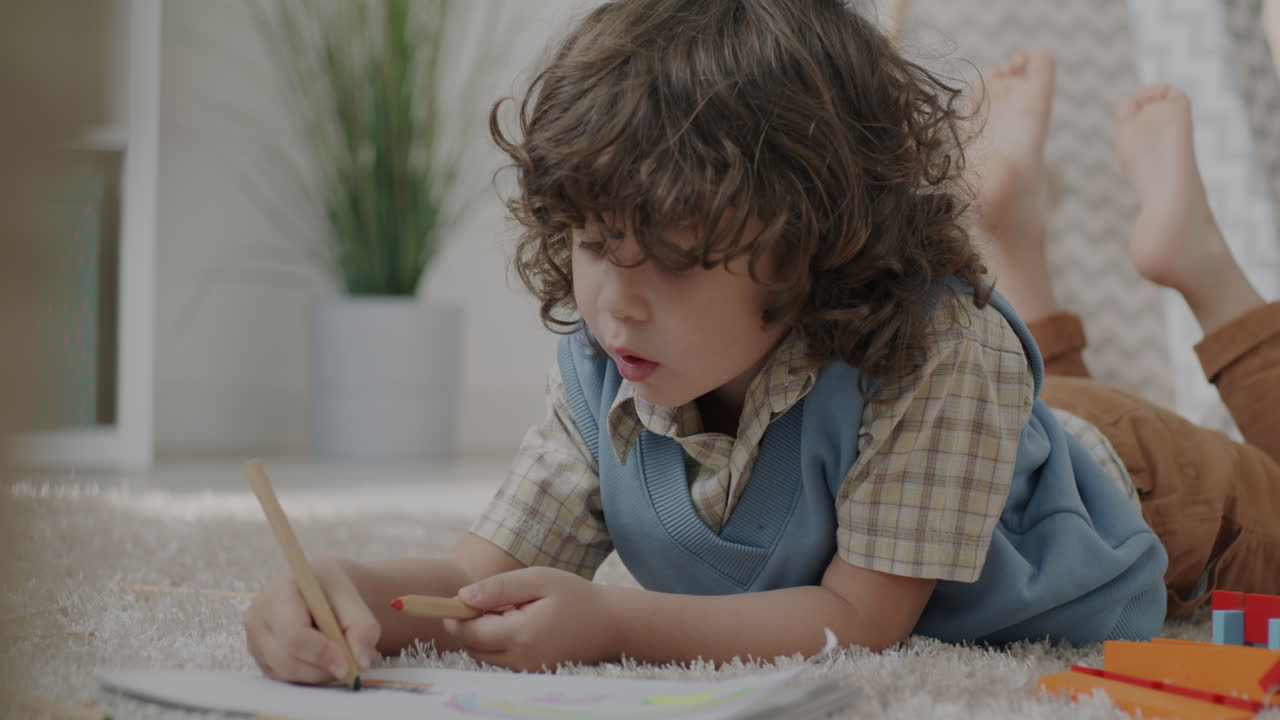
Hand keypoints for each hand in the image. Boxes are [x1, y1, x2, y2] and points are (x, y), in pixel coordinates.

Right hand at [243, 555, 379, 683]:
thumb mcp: (353, 598)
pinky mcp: (261, 660)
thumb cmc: (333, 590)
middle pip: (287, 661)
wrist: (319, 588)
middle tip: (351, 664)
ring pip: (287, 674)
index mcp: (277, 594)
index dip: (322, 654)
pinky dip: (310, 676)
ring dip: (319, 674)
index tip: (348, 663)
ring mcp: (255, 642)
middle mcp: (257, 619)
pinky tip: (324, 659)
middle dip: (323, 669)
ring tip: (341, 656)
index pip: (294, 635)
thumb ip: (363, 626)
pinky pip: (285, 679)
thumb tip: (361, 660)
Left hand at [443, 566, 617, 670]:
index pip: (469, 633)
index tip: (454, 599)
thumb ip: (499, 588)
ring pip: (483, 655)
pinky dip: (497, 642)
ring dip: (482, 634)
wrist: (610, 625)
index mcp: (521, 635)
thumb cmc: (576, 596)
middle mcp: (520, 660)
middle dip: (468, 625)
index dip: (455, 616)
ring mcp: (525, 670)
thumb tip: (462, 597)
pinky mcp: (530, 673)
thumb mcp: (539, 579)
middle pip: (472, 647)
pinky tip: (516, 623)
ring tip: (508, 610)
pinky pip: (499, 660)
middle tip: (485, 600)